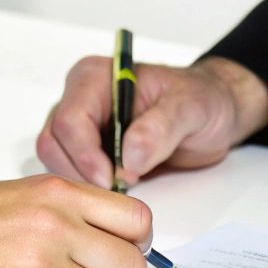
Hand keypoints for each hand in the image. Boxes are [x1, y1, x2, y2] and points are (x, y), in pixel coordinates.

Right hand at [36, 54, 267, 187]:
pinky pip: (71, 173)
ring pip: (57, 161)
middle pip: (54, 143)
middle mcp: (80, 99)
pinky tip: (117, 189)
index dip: (86, 154)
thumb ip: (162, 127)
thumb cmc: (202, 99)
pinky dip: (88, 188)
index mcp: (96, 78)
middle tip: (120, 187)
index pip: (70, 120)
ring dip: (84, 182)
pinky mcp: (87, 150)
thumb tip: (130, 157)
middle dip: (82, 171)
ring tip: (124, 186)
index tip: (112, 178)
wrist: (213, 113)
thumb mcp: (191, 107)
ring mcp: (81, 127)